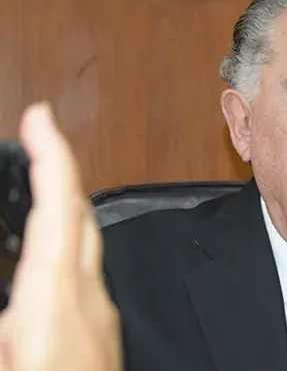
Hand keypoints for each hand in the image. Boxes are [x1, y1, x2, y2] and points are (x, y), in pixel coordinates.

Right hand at [0, 103, 121, 370]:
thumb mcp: (9, 349)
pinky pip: (82, 269)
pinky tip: (42, 257)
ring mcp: (98, 313)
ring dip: (58, 205)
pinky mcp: (99, 331)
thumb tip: (6, 295)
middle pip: (79, 216)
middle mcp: (85, 297)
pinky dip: (62, 243)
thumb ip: (3, 314)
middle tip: (35, 141)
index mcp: (54, 298)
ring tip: (31, 185)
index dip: (51, 157)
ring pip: (83, 242)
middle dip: (57, 171)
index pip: (58, 209)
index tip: (40, 116)